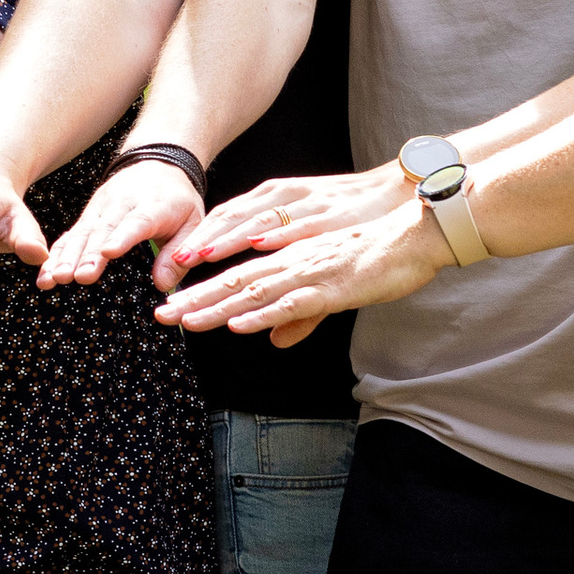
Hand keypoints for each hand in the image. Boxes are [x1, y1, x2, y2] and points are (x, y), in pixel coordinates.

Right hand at [39, 159, 200, 288]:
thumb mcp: (193, 223)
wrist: (158, 163)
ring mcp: (102, 207)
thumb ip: (178, 253)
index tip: (109, 253)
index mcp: (153, 206)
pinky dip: (59, 251)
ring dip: (68, 255)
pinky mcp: (90, 213)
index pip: (137, 222)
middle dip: (87, 254)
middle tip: (75, 277)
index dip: (122, 237)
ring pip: (83, 232)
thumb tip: (163, 285)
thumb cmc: (177, 199)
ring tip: (56, 277)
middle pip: (103, 230)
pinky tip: (47, 270)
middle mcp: (122, 204)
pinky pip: (73, 233)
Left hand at [156, 198, 446, 343]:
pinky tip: (241, 323)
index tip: (169, 303)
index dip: (200, 289)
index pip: (234, 275)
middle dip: (194, 299)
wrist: (415, 233)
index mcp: (285, 257)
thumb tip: (270, 340)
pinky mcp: (332, 284)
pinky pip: (292, 301)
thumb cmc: (374, 257)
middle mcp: (289, 260)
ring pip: (253, 290)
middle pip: (232, 281)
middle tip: (159, 314)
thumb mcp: (328, 289)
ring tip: (185, 320)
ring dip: (218, 306)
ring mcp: (308, 271)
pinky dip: (264, 311)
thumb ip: (298, 315)